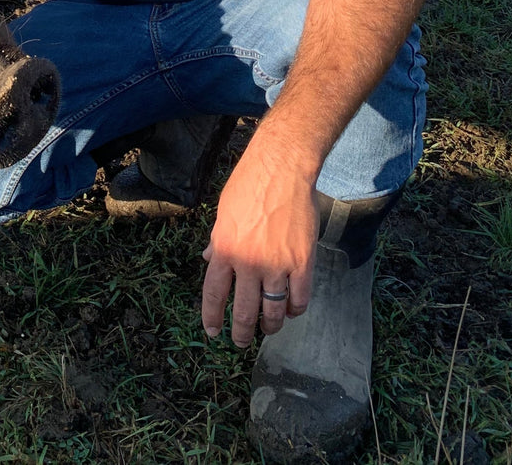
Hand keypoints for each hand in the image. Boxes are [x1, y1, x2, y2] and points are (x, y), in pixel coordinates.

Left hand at [200, 136, 317, 347]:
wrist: (282, 170)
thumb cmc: (248, 186)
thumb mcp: (223, 213)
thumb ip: (217, 241)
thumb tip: (208, 260)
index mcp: (225, 249)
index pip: (214, 294)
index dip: (213, 317)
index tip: (214, 332)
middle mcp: (248, 262)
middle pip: (244, 312)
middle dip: (242, 332)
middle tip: (242, 341)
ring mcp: (277, 265)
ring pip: (274, 312)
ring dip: (270, 326)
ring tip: (268, 329)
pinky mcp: (303, 263)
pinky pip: (300, 299)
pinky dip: (295, 310)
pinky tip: (291, 309)